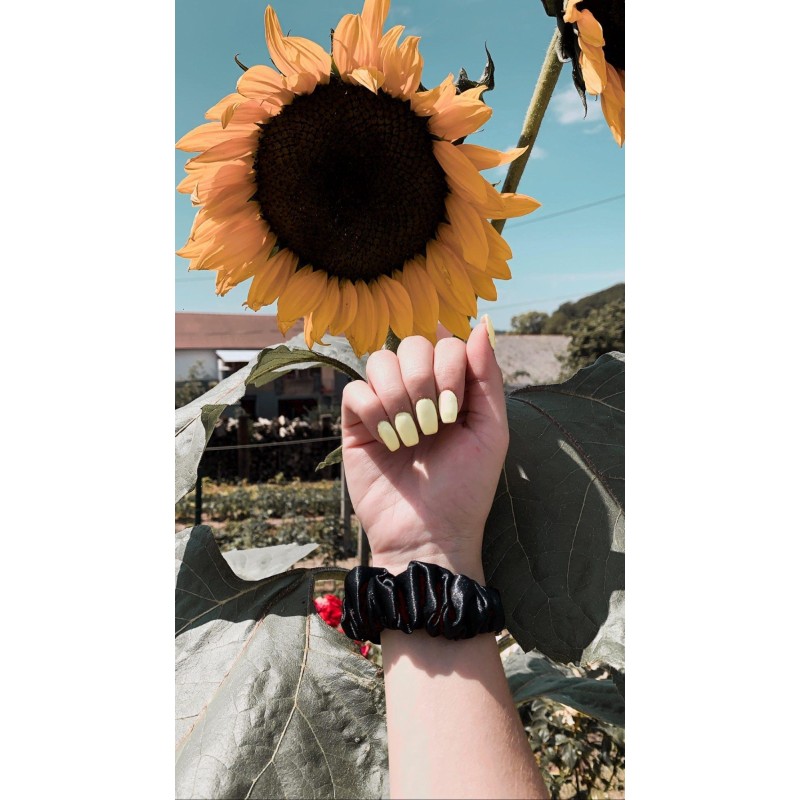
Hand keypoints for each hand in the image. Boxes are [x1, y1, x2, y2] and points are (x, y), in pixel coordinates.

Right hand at [341, 318, 507, 580]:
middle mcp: (417, 391)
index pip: (445, 341)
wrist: (428, 535)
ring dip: (398, 397)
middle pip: (410, 344)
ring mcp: (384, 406)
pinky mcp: (356, 425)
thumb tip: (481, 323)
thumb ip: (487, 377)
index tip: (456, 410)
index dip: (449, 365)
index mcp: (452, 388)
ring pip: (379, 361)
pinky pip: (355, 390)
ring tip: (410, 436)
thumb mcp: (491, 432)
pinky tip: (387, 440)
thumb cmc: (465, 489)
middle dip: (424, 382)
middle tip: (433, 425)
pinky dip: (373, 411)